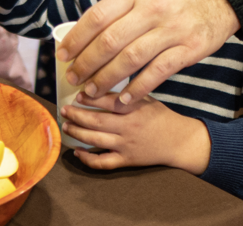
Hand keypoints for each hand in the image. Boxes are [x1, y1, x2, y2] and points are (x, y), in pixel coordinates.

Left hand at [55, 0, 240, 103]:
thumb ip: (116, 11)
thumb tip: (81, 36)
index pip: (97, 17)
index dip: (76, 39)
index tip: (62, 56)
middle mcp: (151, 10)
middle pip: (110, 40)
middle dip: (87, 63)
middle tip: (73, 78)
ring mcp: (172, 30)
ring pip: (130, 59)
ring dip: (107, 79)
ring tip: (91, 92)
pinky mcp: (188, 49)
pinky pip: (157, 73)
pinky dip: (138, 88)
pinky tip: (124, 99)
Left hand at [63, 92, 210, 172]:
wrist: (179, 141)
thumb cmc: (161, 116)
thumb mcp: (146, 98)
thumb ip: (126, 92)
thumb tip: (100, 81)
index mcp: (134, 108)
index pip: (106, 101)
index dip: (89, 98)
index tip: (77, 95)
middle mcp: (128, 126)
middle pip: (95, 121)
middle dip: (75, 115)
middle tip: (63, 110)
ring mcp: (126, 145)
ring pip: (94, 140)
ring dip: (76, 133)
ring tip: (66, 125)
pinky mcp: (127, 160)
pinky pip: (103, 162)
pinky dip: (87, 159)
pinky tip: (76, 152)